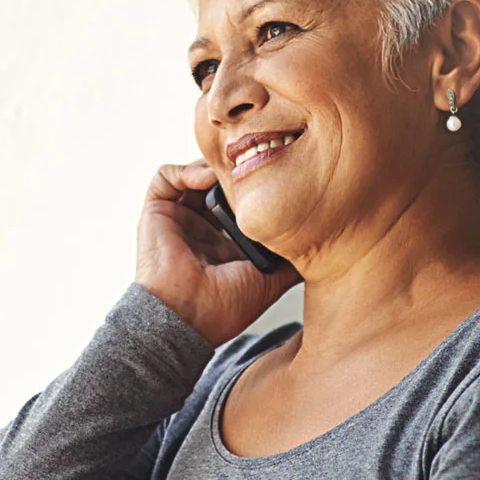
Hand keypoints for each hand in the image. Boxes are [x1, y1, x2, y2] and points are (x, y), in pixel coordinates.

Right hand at [135, 160, 302, 346]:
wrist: (187, 317)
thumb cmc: (224, 307)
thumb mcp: (272, 280)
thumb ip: (293, 260)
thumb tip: (323, 242)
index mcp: (224, 242)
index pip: (241, 203)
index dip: (256, 187)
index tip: (273, 177)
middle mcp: (201, 227)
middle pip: (219, 184)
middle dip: (236, 170)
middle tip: (256, 163)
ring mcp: (178, 218)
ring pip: (196, 175)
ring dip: (214, 166)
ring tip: (233, 169)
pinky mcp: (157, 211)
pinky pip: (167, 176)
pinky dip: (186, 170)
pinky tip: (206, 178)